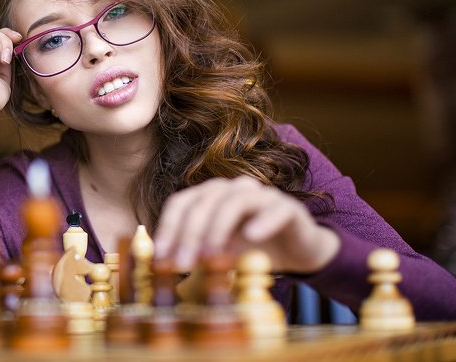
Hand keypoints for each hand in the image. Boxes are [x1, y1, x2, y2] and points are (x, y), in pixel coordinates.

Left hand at [154, 175, 338, 273]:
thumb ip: (193, 254)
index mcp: (210, 196)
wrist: (296, 252)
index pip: (181, 203)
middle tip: (182, 264)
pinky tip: (253, 237)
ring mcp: (261, 195)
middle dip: (189, 234)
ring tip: (211, 256)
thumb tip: (162, 265)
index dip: (168, 228)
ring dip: (218, 229)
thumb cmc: (250, 250)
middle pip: (204, 202)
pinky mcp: (288, 207)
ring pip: (234, 202)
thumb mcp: (217, 254)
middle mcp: (232, 189)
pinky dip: (263, 221)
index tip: (160, 257)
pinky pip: (275, 209)